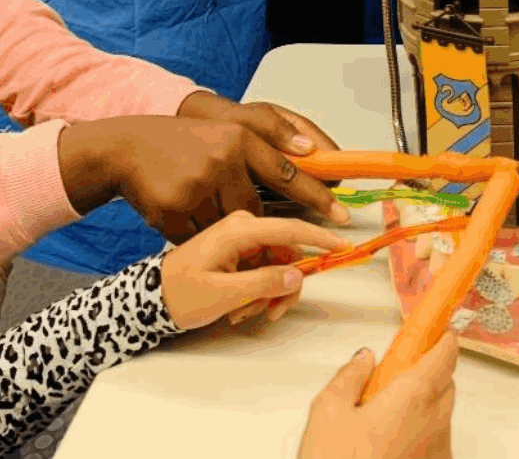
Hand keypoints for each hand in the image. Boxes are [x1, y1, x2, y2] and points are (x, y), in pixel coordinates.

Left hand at [160, 210, 348, 330]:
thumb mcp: (223, 293)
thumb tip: (298, 274)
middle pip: (288, 254)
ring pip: (279, 265)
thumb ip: (263, 282)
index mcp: (239, 229)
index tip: (344, 246)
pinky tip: (240, 306)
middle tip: (271, 312)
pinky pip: (266, 269)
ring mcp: (243, 238)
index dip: (320, 238)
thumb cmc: (180, 293)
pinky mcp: (241, 250)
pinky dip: (260, 291)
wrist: (151, 298)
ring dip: (269, 293)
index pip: (290, 229)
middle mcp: (245, 227)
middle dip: (283, 286)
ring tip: (244, 313)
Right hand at [176, 90, 344, 319]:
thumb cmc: (185, 142)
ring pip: (226, 231)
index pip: (287, 174)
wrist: (129, 149)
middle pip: (256, 213)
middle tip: (248, 240)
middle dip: (257, 233)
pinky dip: (197, 241)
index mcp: (239, 141)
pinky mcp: (170, 210)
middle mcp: (220, 161)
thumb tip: (312, 150)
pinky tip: (187, 226)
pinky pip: (197, 240)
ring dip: (224, 240)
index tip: (342, 217)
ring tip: (208, 227)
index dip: (316, 197)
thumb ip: (272, 138)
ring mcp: (194, 187)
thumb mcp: (230, 132)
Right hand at [297, 333, 456, 458]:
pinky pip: (435, 443)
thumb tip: (365, 359)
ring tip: (383, 414)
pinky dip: (421, 433)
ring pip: (442, 415)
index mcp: (414, 397)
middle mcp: (435, 424)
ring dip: (424, 404)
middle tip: (396, 372)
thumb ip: (350, 376)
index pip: (444, 353)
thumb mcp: (327, 411)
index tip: (436, 326)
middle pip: (446, 383)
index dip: (442, 336)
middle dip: (429, 370)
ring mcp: (438, 453)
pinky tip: (388, 442)